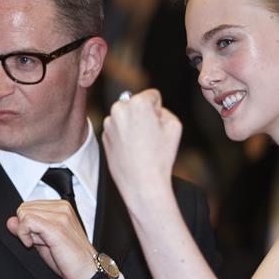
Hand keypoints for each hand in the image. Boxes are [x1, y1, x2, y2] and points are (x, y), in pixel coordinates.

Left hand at [7, 200, 95, 278]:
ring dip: (26, 232)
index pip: (28, 206)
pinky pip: (27, 222)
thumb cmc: (69, 259)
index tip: (36, 238)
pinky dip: (23, 235)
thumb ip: (27, 229)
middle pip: (24, 208)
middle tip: (39, 242)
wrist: (87, 272)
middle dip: (25, 227)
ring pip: (24, 213)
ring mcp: (60, 216)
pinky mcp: (56, 227)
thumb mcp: (43, 241)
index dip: (26, 224)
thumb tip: (10, 221)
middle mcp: (62, 208)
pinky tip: (32, 245)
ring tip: (41, 244)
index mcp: (61, 207)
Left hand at [101, 89, 179, 203]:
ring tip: (141, 145)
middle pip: (136, 104)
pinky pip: (118, 129)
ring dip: (132, 125)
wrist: (142, 182)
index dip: (159, 110)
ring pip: (126, 116)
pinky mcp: (104, 136)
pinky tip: (131, 150)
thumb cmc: (160, 156)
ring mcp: (109, 123)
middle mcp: (119, 109)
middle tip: (150, 136)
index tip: (158, 126)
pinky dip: (123, 135)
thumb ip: (164, 110)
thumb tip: (151, 110)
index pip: (152, 95)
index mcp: (137, 102)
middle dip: (143, 115)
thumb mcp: (175, 125)